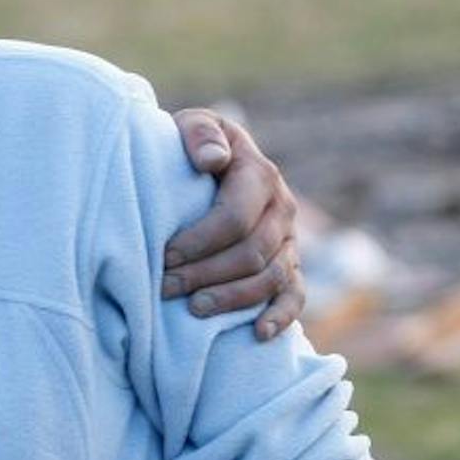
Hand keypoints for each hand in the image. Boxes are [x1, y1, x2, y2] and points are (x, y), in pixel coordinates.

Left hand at [165, 109, 303, 340]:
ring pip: (270, 278)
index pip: (235, 217)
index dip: (200, 241)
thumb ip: (200, 134)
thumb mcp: (191, 126)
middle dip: (206, 274)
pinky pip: (295, 296)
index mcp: (259, 173)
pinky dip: (280, 317)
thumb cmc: (191, 148)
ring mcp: (289, 240)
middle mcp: (282, 208)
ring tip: (193, 310)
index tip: (164, 256)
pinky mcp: (289, 266)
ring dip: (232, 298)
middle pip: (251, 253)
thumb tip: (213, 160)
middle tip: (165, 288)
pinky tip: (257, 333)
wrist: (208, 164)